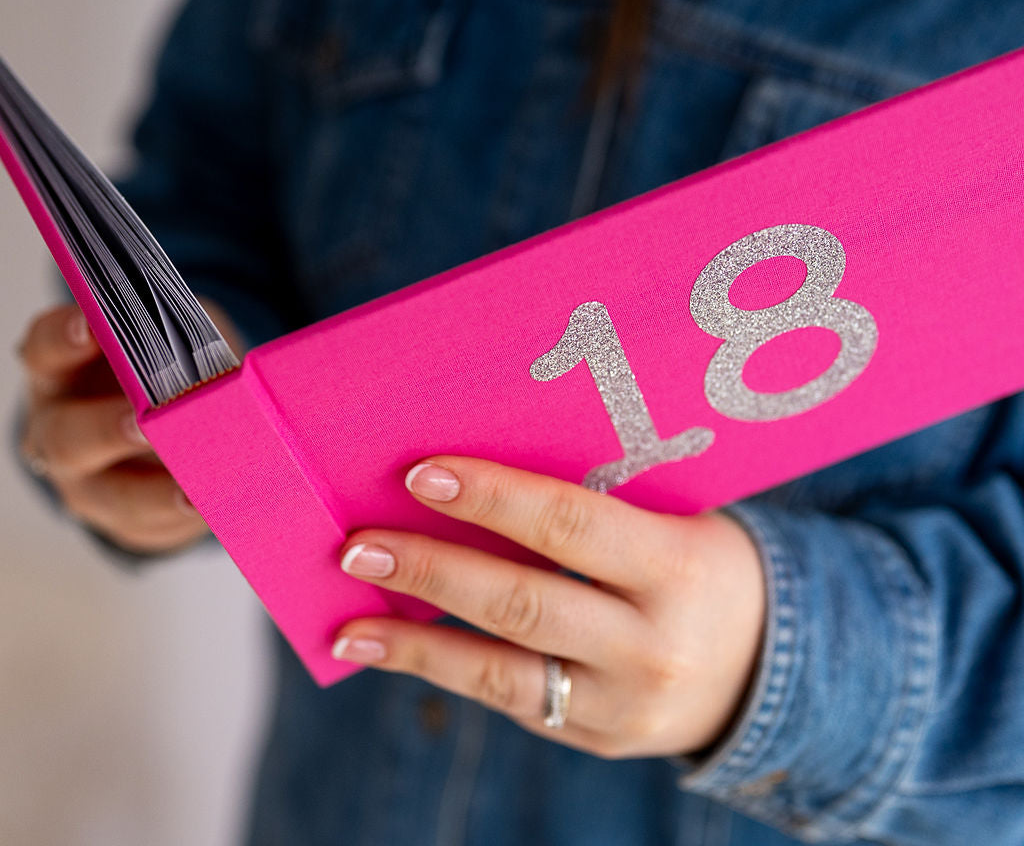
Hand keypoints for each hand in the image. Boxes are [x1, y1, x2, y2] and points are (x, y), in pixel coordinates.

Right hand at [15, 302, 232, 553]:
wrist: (160, 440)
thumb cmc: (160, 376)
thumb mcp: (169, 344)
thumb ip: (185, 339)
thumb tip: (227, 356)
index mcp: (61, 377)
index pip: (44, 353)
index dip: (61, 339)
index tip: (88, 326)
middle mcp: (62, 433)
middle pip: (68, 436)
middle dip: (105, 429)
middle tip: (140, 423)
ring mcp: (91, 485)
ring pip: (115, 497)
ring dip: (154, 494)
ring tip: (191, 492)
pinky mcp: (130, 522)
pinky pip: (156, 525)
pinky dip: (189, 518)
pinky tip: (217, 507)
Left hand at [331, 457, 765, 758]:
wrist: (771, 665)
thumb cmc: (706, 564)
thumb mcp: (675, 520)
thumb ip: (593, 507)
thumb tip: (475, 480)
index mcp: (676, 567)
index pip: (569, 524)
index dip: (492, 497)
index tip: (422, 474)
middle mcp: (650, 644)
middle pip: (520, 602)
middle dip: (433, 571)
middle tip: (358, 546)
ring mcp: (622, 705)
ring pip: (501, 672)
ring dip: (415, 644)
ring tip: (350, 624)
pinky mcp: (597, 737)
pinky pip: (510, 700)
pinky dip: (447, 671)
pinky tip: (396, 650)